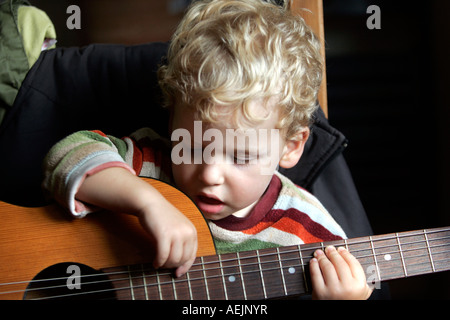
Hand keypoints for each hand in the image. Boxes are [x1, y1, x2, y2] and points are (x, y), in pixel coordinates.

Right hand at [76, 167, 197, 277]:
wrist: (150, 203)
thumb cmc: (162, 217)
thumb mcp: (178, 229)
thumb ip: (182, 243)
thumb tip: (181, 267)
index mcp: (192, 231)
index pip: (192, 255)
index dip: (185, 267)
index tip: (177, 273)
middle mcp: (187, 232)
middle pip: (182, 259)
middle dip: (172, 265)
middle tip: (163, 264)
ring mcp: (176, 233)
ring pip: (173, 259)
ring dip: (165, 264)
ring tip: (159, 262)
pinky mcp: (164, 235)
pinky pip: (163, 256)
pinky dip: (158, 262)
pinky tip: (154, 262)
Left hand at [309, 246, 372, 299]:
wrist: (339, 314)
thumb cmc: (350, 300)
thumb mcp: (362, 292)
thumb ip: (362, 277)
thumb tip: (353, 257)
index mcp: (360, 285)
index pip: (353, 263)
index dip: (346, 254)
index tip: (341, 249)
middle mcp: (347, 287)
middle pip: (339, 263)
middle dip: (333, 253)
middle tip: (329, 248)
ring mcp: (333, 290)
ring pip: (327, 267)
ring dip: (322, 257)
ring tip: (319, 253)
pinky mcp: (320, 293)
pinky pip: (316, 274)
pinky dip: (313, 265)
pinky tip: (313, 261)